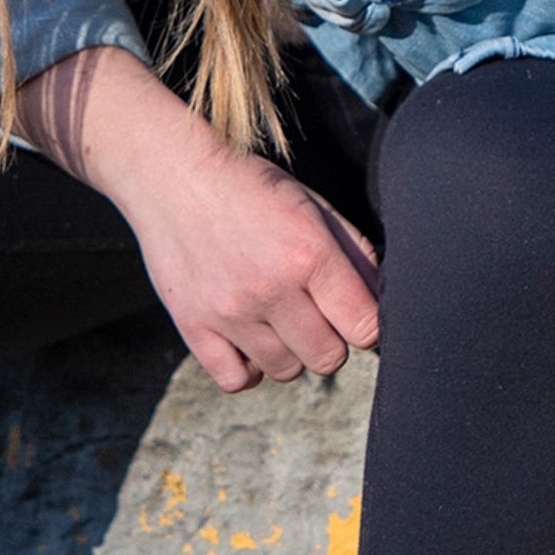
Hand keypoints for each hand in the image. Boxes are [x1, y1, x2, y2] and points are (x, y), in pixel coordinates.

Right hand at [117, 130, 383, 390]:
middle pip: (329, 358)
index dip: (369, 327)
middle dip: (331, 339)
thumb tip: (382, 303)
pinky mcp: (194, 325)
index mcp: (308, 253)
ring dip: (290, 351)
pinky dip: (249, 369)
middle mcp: (271, 288)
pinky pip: (237, 380)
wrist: (172, 174)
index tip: (356, 316)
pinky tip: (250, 341)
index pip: (365, 327)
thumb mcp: (313, 205)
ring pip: (286, 371)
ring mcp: (229, 312)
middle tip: (313, 311)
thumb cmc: (250, 187)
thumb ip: (354, 253)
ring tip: (277, 317)